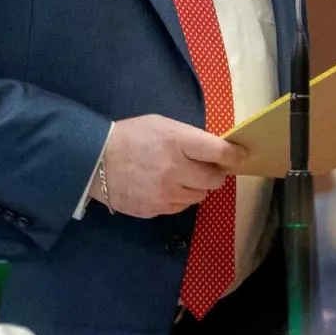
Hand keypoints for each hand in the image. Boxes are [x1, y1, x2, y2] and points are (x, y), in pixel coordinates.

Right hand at [98, 114, 247, 217]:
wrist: (95, 161)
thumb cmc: (131, 137)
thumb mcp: (162, 125)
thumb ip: (189, 137)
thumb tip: (215, 150)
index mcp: (178, 142)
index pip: (219, 152)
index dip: (234, 155)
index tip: (240, 156)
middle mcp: (176, 170)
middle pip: (215, 179)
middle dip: (215, 173)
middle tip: (208, 168)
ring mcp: (166, 193)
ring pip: (200, 196)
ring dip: (196, 186)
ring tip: (180, 177)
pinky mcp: (157, 209)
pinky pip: (181, 206)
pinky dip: (179, 197)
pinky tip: (165, 187)